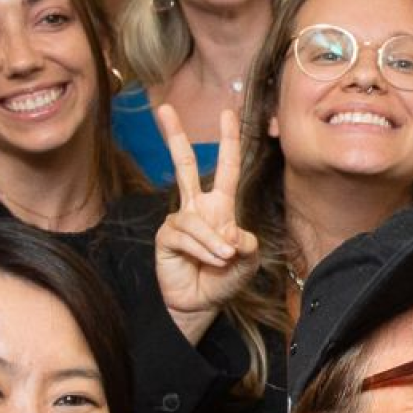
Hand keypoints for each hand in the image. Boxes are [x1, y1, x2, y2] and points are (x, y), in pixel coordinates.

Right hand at [153, 100, 259, 341]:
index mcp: (220, 207)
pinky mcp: (166, 237)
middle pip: (184, 165)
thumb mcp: (247, 261)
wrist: (201, 303)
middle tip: (164, 108)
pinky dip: (202, 250)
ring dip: (214, 242)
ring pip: (196, 220)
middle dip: (174, 136)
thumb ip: (248, 244)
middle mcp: (197, 208)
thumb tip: (232, 233)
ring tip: (224, 260)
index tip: (228, 113)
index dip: (228, 141)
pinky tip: (210, 262)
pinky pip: (185, 236)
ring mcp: (179, 221)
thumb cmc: (224, 279)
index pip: (227, 168)